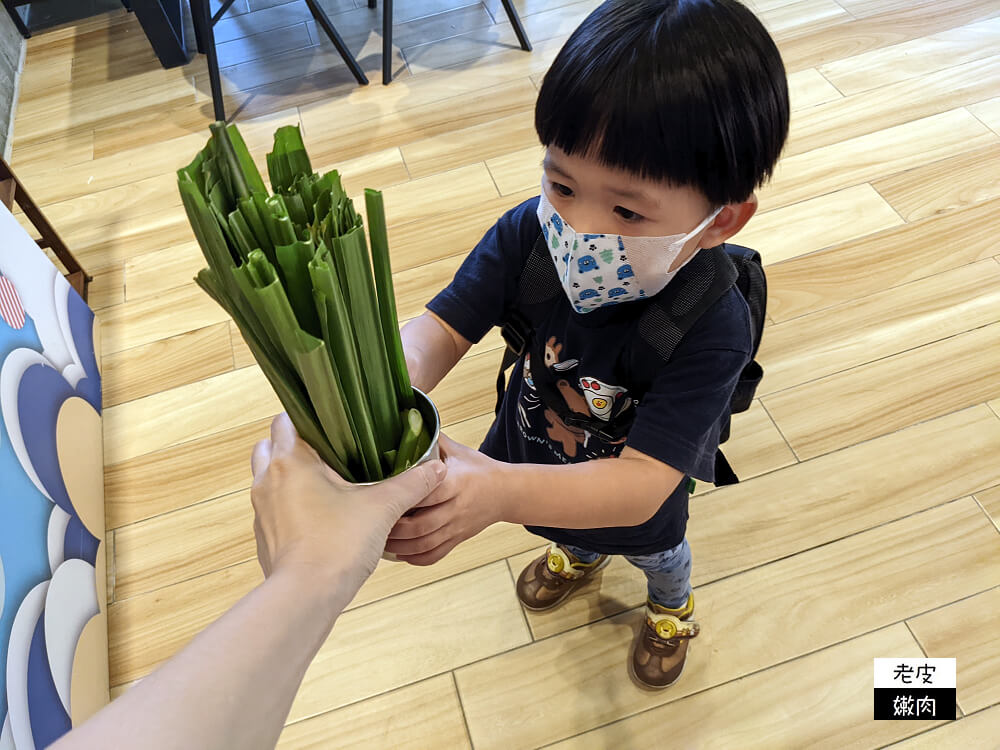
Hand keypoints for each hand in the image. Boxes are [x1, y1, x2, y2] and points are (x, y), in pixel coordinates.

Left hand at [250, 414, 446, 609]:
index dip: (308, 418)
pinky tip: (318, 515)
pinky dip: (288, 505)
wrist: (306, 597)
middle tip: (328, 452)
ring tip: (324, 482)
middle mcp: (268, 480)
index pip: (285, 420)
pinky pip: (272, 509)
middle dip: (294, 445)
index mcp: (291, 461)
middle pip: (269, 445)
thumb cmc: (337, 545)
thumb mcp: (383, 508)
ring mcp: (262, 509)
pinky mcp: (264, 536)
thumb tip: (436, 469)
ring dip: (288, 475)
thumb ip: (411, 483)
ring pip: (267, 478)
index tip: (332, 424)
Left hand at [385, 434, 505, 564]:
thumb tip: (403, 422)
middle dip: (394, 527)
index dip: (405, 495)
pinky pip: (434, 556)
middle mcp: (457, 508)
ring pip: (425, 544)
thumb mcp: (456, 450)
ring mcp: (457, 528)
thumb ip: (431, 440)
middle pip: (422, 524)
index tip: (382, 493)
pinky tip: (399, 552)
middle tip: (372, 521)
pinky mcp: (456, 540)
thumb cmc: (478, 469)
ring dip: (399, 546)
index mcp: (456, 482)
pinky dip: (414, 558)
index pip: (428, 491)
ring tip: (379, 539)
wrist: (506, 492)